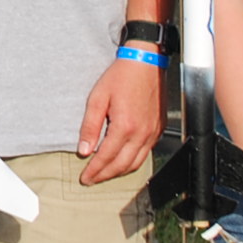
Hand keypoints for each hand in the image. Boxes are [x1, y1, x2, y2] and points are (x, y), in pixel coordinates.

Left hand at [75, 54, 163, 183]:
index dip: (94, 170)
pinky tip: (123, 160)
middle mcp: (142, 133)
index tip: (85, 178)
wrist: (146, 62)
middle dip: (105, 175)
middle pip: (122, 165)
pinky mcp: (158, 129)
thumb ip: (90, 126)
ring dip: (119, 172)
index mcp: (125, 126)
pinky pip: (146, 153)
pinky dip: (133, 162)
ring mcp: (152, 133)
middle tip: (92, 180)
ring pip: (136, 163)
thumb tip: (84, 150)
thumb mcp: (98, 98)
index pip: (106, 157)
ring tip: (104, 174)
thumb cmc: (121, 76)